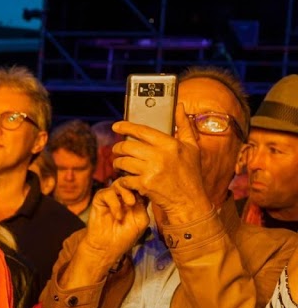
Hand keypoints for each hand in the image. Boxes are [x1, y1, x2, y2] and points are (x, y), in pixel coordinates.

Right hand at [79, 181, 150, 264]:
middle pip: (130, 181)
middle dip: (136, 186)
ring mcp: (111, 198)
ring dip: (126, 192)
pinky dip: (114, 203)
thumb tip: (145, 191)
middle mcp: (122, 196)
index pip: (140, 186)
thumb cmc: (124, 237)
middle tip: (140, 197)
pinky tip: (118, 215)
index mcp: (135, 200)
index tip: (151, 191)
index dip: (146, 186)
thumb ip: (144, 205)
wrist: (107, 248)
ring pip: (119, 183)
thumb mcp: (141, 220)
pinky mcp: (99, 201)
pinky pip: (107, 193)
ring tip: (130, 204)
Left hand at [112, 104, 210, 221]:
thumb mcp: (192, 148)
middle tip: (117, 150)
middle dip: (118, 148)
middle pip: (128, 146)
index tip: (116, 126)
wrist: (189, 201)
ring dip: (118, 163)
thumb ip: (184, 126)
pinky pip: (124, 178)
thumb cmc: (190, 173)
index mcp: (170, 144)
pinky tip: (126, 178)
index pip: (142, 131)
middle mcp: (160, 156)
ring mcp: (151, 171)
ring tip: (120, 163)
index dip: (126, 127)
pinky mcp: (144, 185)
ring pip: (123, 162)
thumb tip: (179, 107)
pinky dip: (123, 179)